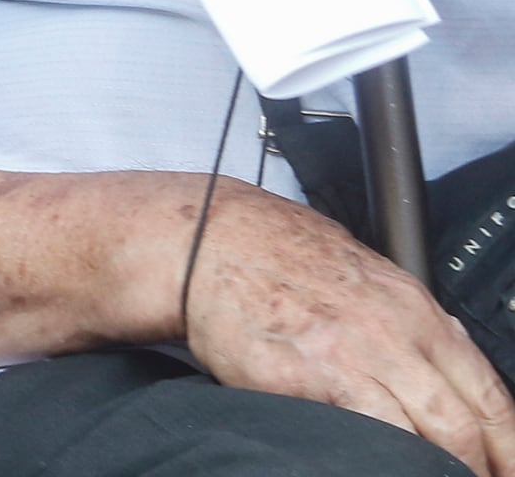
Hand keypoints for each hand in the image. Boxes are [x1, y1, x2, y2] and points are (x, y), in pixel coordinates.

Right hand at [184, 183, 514, 474]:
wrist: (210, 242)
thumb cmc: (279, 258)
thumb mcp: (365, 278)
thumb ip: (407, 328)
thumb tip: (441, 377)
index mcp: (417, 310)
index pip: (490, 393)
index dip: (510, 446)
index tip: (508, 472)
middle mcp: (398, 332)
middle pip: (469, 424)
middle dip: (482, 470)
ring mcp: (357, 355)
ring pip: (433, 437)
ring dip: (443, 472)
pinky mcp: (313, 376)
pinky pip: (374, 436)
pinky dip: (388, 462)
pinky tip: (383, 470)